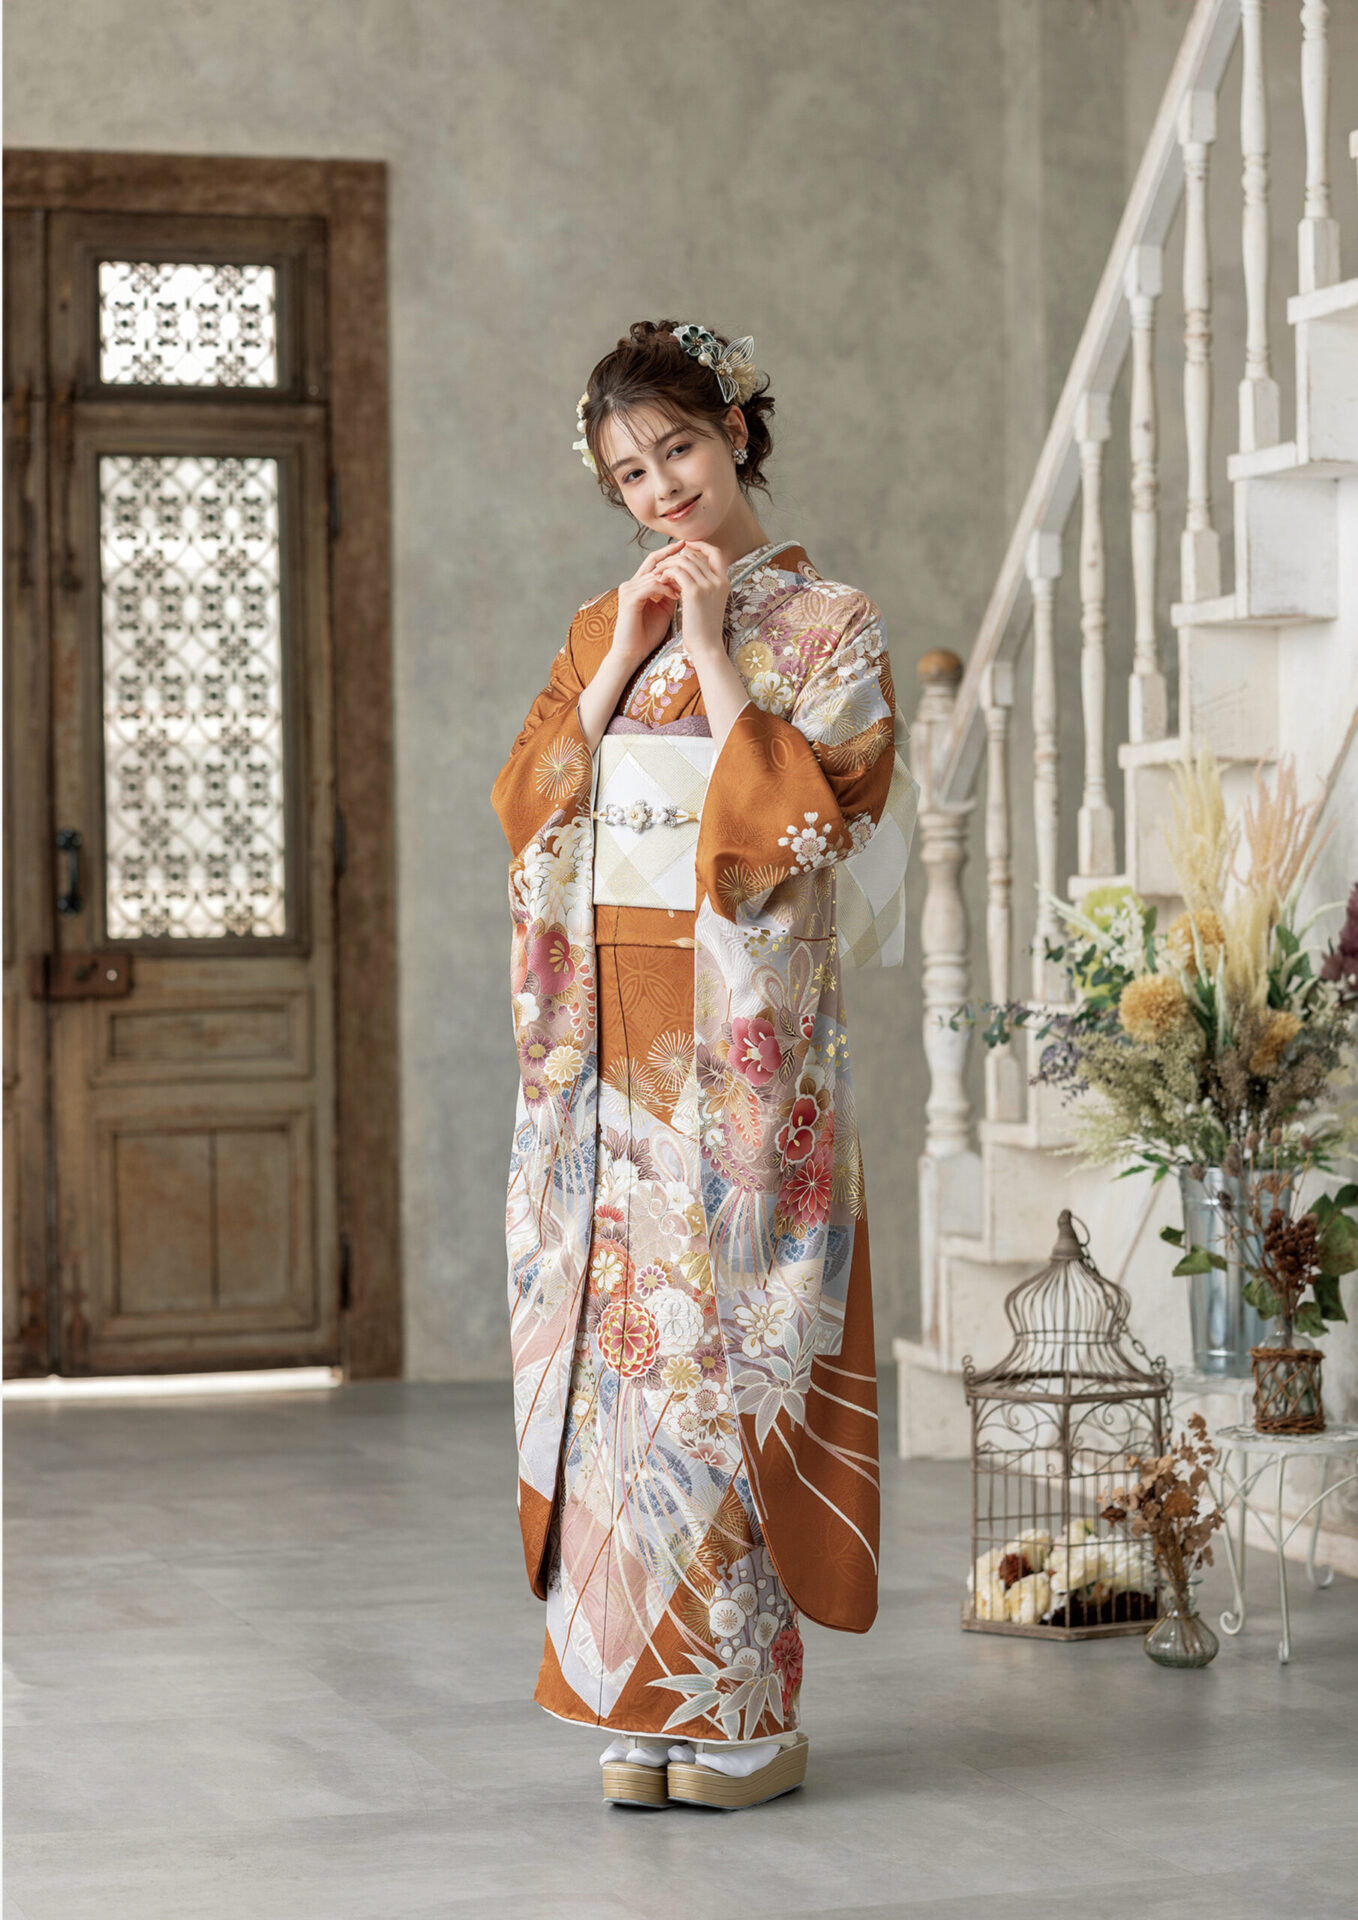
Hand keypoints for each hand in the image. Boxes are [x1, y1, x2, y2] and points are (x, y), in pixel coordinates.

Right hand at [612, 544, 684, 669]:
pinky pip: (651, 586)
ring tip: (688, 581)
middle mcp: (630, 584)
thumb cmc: (646, 634)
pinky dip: (665, 588)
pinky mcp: (629, 599)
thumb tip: (686, 581)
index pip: (655, 562)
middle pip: (653, 561)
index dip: (670, 553)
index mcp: (638, 585)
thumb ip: (671, 593)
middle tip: (688, 547)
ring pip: (654, 574)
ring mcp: (628, 590)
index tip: (688, 548)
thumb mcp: (664, 609)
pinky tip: (677, 595)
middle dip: (671, 554)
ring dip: (673, 576)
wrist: (632, 653)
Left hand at [652, 540, 730, 653]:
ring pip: (684, 561)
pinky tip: (660, 581)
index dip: (700, 546)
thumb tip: (690, 572)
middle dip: (675, 558)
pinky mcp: (694, 592)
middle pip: (695, 556)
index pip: (715, 553)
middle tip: (662, 565)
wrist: (707, 647)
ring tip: (658, 573)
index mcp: (724, 582)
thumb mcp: (710, 603)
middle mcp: (719, 580)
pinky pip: (677, 572)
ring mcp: (708, 585)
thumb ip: (705, 586)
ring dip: (668, 565)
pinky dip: (666, 573)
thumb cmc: (704, 629)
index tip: (686, 546)